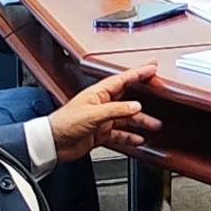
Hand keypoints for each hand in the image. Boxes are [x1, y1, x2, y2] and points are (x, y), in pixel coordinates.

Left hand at [37, 64, 157, 161]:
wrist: (51, 143)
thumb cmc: (63, 123)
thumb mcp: (92, 114)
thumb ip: (115, 110)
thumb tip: (136, 106)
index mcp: (98, 94)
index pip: (123, 80)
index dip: (138, 73)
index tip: (152, 67)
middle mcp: (102, 105)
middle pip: (129, 99)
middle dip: (145, 96)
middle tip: (159, 89)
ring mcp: (102, 120)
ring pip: (127, 118)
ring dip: (141, 121)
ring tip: (155, 124)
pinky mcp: (100, 134)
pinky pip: (120, 134)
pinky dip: (130, 137)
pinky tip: (139, 139)